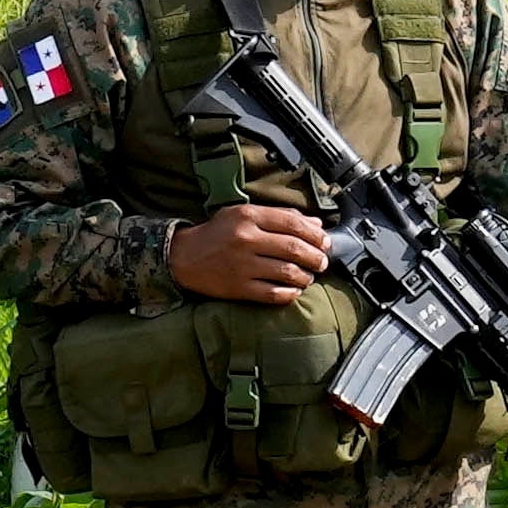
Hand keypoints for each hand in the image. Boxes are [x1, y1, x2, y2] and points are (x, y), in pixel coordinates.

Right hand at [168, 203, 327, 307]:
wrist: (182, 256)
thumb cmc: (217, 233)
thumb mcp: (243, 214)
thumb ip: (280, 216)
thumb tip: (316, 224)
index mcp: (248, 216)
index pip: (293, 223)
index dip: (315, 235)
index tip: (325, 242)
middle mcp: (245, 239)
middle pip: (294, 248)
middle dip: (315, 257)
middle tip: (322, 262)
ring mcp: (241, 265)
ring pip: (287, 272)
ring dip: (305, 276)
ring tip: (308, 276)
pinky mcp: (238, 287)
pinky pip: (273, 293)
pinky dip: (289, 293)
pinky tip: (294, 291)